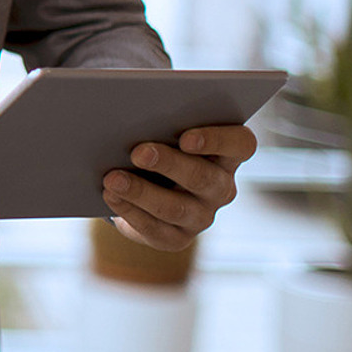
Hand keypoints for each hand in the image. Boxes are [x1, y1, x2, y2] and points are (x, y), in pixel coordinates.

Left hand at [102, 124, 257, 251]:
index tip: (186, 138)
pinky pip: (156, 229)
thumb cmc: (156, 144)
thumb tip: (131, 114)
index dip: (217, 140)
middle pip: (204, 177)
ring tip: (113, 179)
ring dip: (142, 192)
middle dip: (169, 164)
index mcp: (227, 154)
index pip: (240, 144)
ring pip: (177, 207)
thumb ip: (161, 122)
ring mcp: (202, 215)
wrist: (141, 184)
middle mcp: (221, 187)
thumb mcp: (163, 131)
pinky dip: (130, 211)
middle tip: (138, 152)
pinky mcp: (177, 238)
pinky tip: (111, 196)